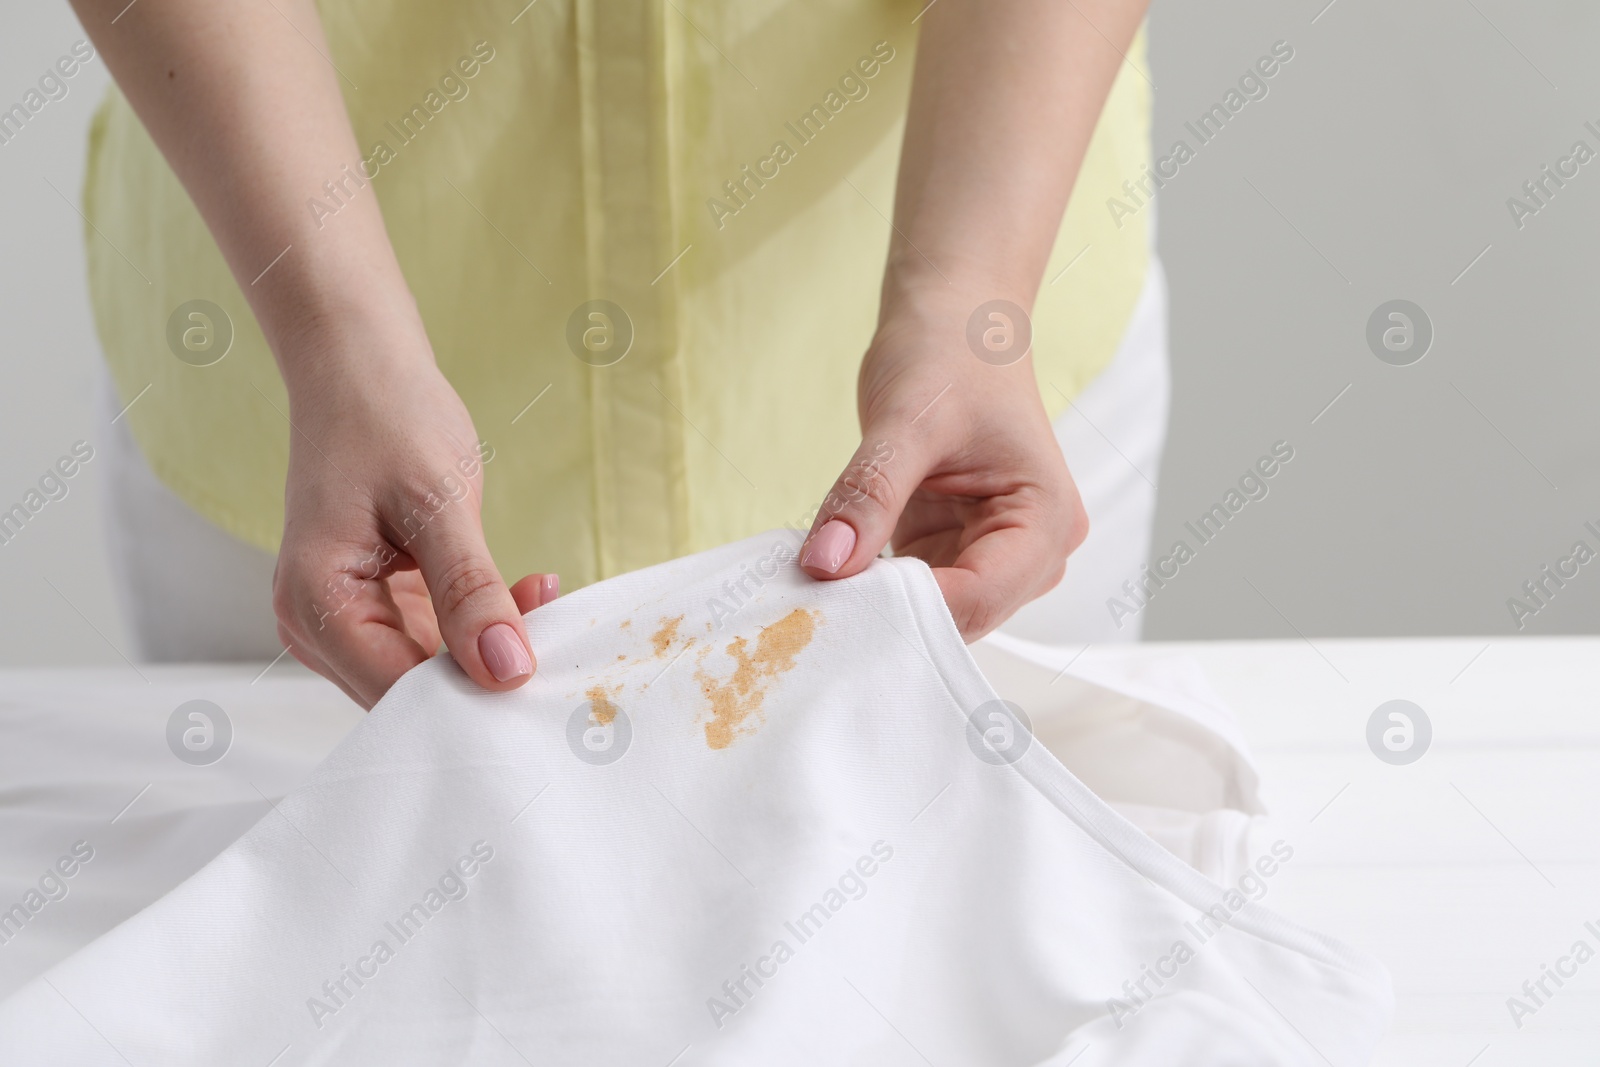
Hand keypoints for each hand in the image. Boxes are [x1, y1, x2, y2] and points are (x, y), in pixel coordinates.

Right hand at [270, 326, 556, 707]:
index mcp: (315, 605)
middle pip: (411, 693)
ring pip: (428, 672)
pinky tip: (525, 590)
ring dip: (491, 646)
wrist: (359, 368)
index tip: (541, 675)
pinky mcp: (374, 607)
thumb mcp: (439, 503)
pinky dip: (480, 625)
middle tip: (557, 627)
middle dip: (487, 671)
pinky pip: (432, 643)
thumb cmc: (387, 418)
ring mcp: (342, 620)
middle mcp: (315, 626)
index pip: (398, 694)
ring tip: (545, 596)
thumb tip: (505, 671)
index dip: (471, 697)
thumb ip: (471, 592)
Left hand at [799, 290, 1086, 639]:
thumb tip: (823, 565)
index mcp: (1047, 520)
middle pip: (958, 616)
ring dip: (875, 601)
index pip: (976, 598)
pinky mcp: (955, 547)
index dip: (905, 610)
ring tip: (817, 584)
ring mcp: (994, 552)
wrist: (956, 316)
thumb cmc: (951, 350)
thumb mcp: (903, 421)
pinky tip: (833, 566)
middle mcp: (1033, 550)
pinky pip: (911, 587)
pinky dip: (871, 583)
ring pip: (931, 612)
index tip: (832, 602)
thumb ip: (867, 495)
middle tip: (811, 602)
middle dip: (888, 612)